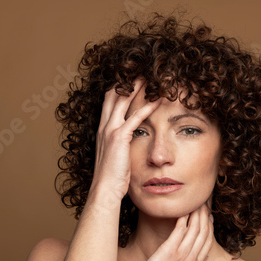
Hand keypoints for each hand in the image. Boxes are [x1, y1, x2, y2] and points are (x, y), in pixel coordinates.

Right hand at [89, 77, 161, 201]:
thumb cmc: (111, 178)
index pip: (108, 101)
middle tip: (140, 70)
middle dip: (126, 81)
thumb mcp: (114, 157)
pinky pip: (135, 117)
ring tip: (150, 77)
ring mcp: (111, 130)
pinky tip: (158, 99)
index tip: (129, 78)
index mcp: (102, 129)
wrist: (104, 189)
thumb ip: (120, 146)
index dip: (118, 88)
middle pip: (114, 95)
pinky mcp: (120, 138)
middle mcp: (104, 126)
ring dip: (137, 87)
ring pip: (124, 101)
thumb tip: (127, 145)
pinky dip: (147, 106)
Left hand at [127, 202, 213, 260]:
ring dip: (196, 213)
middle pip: (204, 232)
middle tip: (203, 202)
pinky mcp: (169, 251)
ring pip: (195, 228)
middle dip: (205, 215)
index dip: (209, 226)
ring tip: (195, 202)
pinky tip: (183, 210)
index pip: (207, 241)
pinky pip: (180, 230)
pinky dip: (183, 218)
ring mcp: (182, 255)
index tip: (208, 215)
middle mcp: (192, 259)